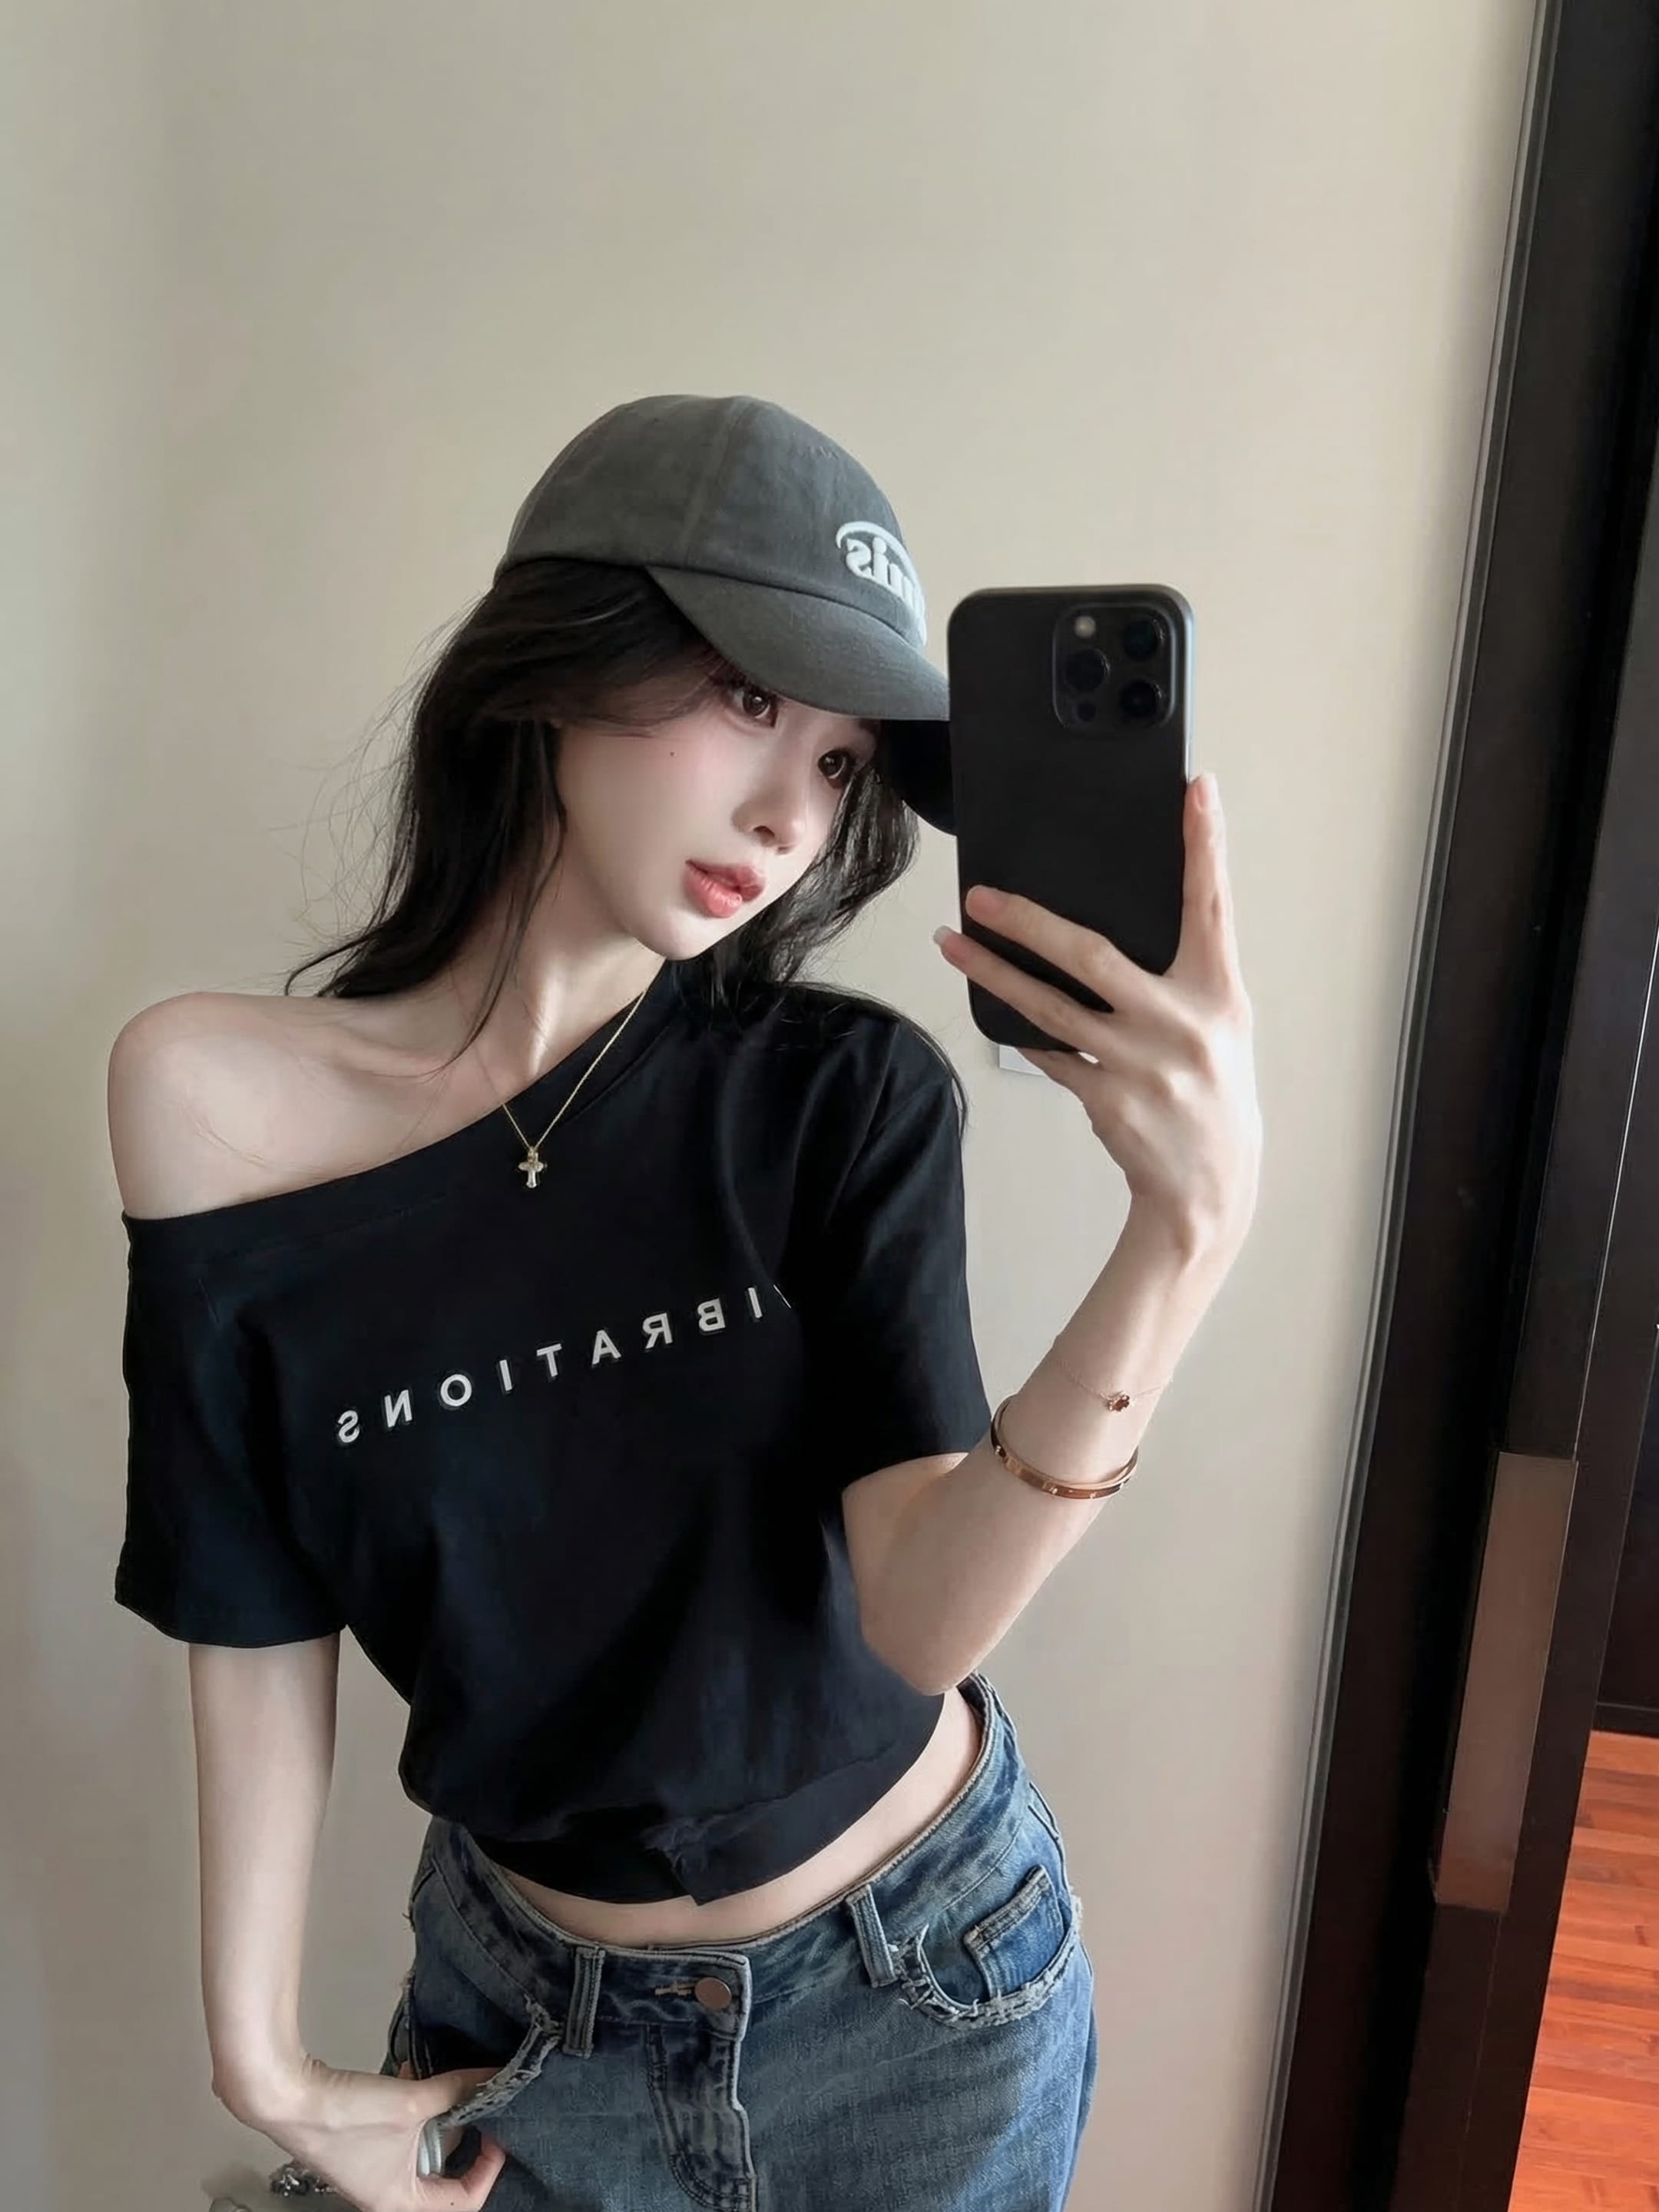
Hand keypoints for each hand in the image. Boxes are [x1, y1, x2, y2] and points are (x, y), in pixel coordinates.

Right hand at [236, 2052, 507, 2211]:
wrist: (287, 2097)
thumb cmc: (349, 2116)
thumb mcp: (413, 2102)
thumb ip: (458, 2090)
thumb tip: (498, 2075)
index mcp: (400, 2202)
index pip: (462, 2202)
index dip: (487, 2170)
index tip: (497, 2134)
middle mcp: (385, 2193)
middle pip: (443, 2175)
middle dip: (463, 2135)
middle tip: (478, 2103)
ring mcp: (370, 2168)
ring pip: (422, 2147)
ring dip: (437, 2114)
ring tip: (447, 2083)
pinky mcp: (358, 2141)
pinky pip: (401, 2129)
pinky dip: (413, 2104)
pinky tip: (412, 2071)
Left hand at [935, 771, 1260, 1250]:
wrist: (1209, 1187)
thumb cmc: (1212, 1090)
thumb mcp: (1219, 1025)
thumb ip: (1182, 974)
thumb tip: (1113, 918)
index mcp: (1220, 994)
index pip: (1212, 905)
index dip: (1206, 846)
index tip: (1196, 790)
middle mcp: (1182, 1025)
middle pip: (1092, 955)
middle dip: (1029, 922)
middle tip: (981, 894)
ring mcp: (1141, 1066)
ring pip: (1049, 1007)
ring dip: (994, 973)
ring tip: (953, 944)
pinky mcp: (1107, 1101)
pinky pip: (1049, 1053)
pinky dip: (1022, 1030)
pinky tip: (993, 1007)